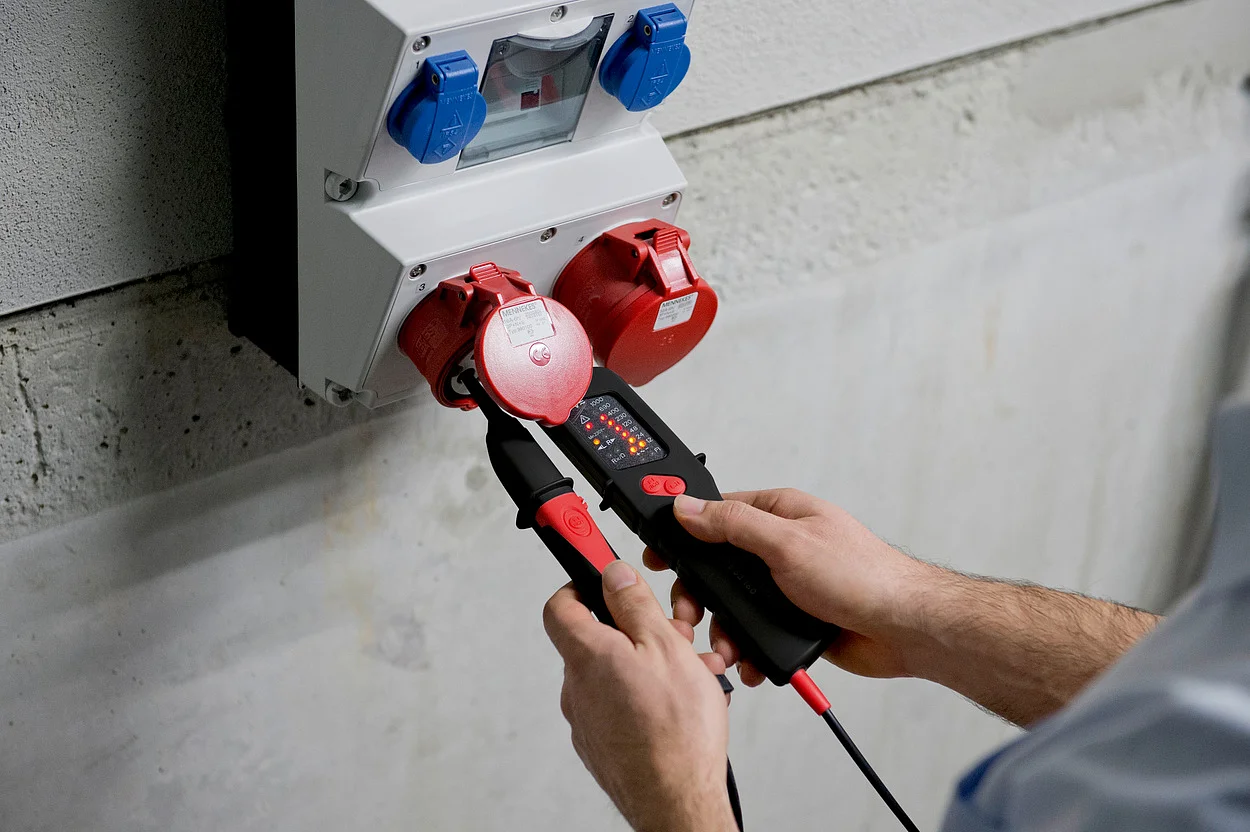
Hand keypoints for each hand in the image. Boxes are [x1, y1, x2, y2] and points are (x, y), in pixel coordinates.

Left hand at [543, 561, 738, 831]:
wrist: (678, 803)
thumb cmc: (676, 733)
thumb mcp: (665, 646)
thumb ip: (634, 604)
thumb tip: (613, 573)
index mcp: (586, 655)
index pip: (560, 605)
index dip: (580, 583)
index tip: (601, 575)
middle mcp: (577, 688)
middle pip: (597, 639)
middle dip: (637, 630)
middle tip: (674, 635)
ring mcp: (588, 720)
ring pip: (616, 674)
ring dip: (651, 666)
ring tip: (690, 678)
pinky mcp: (604, 745)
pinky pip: (622, 706)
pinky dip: (648, 697)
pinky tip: (681, 705)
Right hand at [645, 489, 928, 686]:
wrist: (905, 629)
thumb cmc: (863, 575)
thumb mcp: (787, 543)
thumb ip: (732, 525)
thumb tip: (688, 507)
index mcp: (779, 514)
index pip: (716, 514)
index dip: (683, 534)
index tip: (657, 553)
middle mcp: (781, 546)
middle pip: (718, 568)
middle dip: (699, 597)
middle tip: (687, 618)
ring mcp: (787, 585)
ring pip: (735, 606)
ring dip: (723, 631)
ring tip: (722, 652)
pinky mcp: (795, 620)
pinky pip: (756, 634)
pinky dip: (747, 650)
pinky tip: (747, 663)